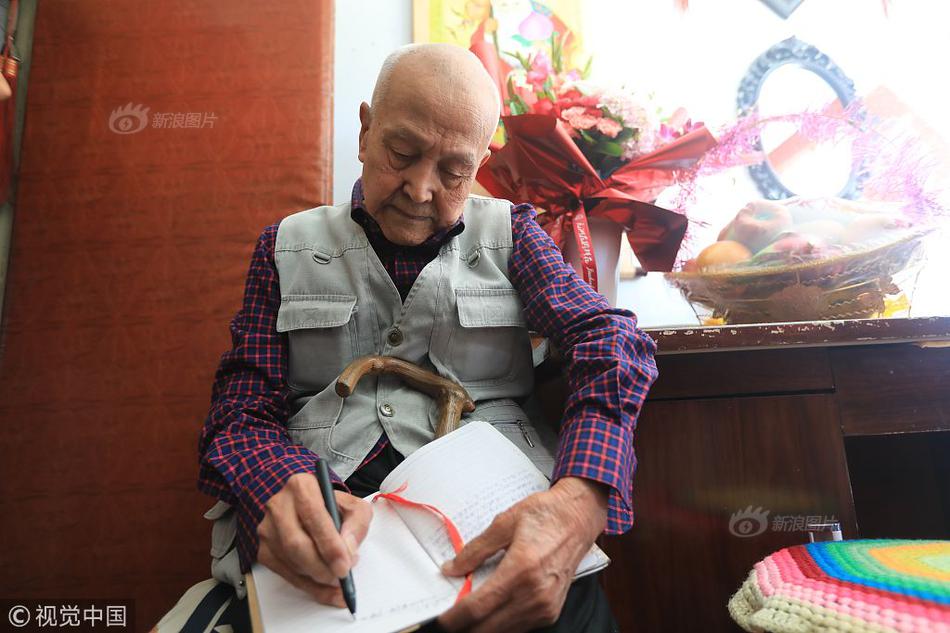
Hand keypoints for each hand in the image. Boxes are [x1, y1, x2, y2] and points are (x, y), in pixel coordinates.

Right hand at [256, 472, 371, 606]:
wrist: (304, 507)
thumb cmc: (330, 506)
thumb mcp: (352, 505)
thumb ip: (357, 523)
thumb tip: (348, 550)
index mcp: (301, 486)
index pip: (313, 515)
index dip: (329, 544)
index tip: (345, 564)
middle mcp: (279, 505)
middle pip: (296, 543)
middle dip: (322, 567)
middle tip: (342, 576)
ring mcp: (267, 529)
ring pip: (291, 562)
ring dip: (318, 577)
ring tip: (338, 577)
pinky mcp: (264, 550)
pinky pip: (286, 575)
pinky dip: (310, 587)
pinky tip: (327, 588)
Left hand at [437, 477, 608, 631]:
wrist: (579, 517)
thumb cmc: (546, 515)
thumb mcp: (505, 523)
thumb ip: (475, 549)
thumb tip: (452, 568)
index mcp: (521, 569)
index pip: (478, 607)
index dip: (453, 618)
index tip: (439, 620)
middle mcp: (535, 593)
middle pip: (488, 627)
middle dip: (464, 627)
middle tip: (448, 622)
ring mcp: (545, 606)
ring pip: (503, 631)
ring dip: (482, 627)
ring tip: (466, 617)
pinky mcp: (551, 611)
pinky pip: (520, 628)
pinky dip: (501, 625)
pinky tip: (490, 615)